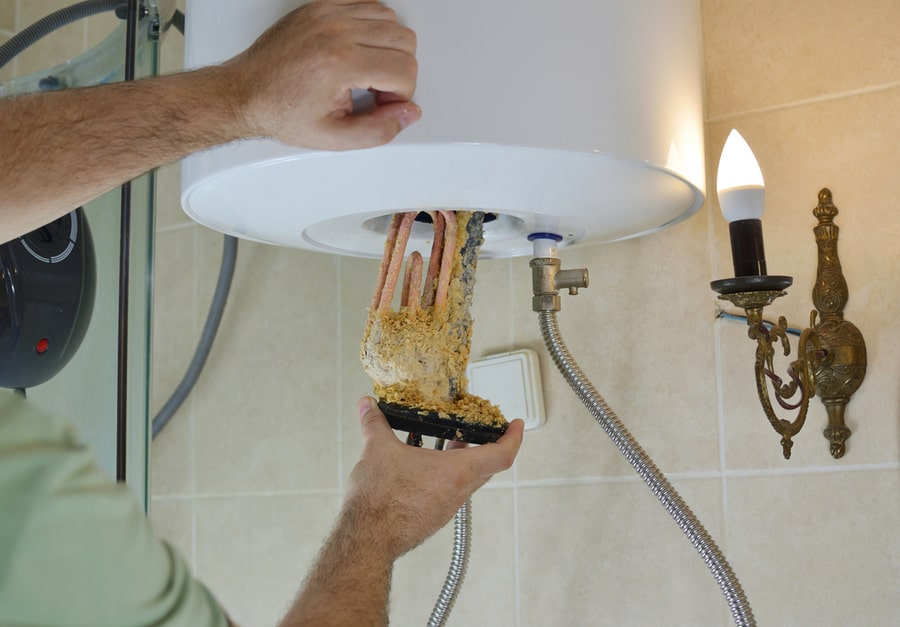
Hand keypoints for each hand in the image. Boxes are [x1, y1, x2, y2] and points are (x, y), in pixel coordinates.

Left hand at [228, 0, 420, 149]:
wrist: (245, 93)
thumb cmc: (281, 111)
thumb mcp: (334, 138)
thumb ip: (379, 130)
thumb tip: (409, 113)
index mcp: (341, 63)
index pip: (405, 69)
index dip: (400, 95)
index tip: (381, 104)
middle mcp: (336, 31)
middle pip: (404, 40)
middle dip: (398, 70)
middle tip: (375, 89)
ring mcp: (327, 13)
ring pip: (390, 18)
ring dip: (387, 47)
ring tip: (365, 69)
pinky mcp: (320, 6)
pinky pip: (367, 4)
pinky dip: (371, 26)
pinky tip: (356, 50)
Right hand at [345, 397, 523, 558]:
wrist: (367, 540)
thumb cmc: (380, 499)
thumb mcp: (377, 450)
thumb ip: (374, 423)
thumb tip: (367, 405)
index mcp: (457, 471)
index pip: (502, 455)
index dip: (514, 437)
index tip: (516, 424)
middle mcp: (458, 491)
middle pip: (486, 467)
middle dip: (485, 445)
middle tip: (479, 428)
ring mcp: (446, 507)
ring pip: (466, 480)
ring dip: (461, 461)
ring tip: (446, 443)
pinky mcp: (433, 518)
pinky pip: (449, 493)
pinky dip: (445, 477)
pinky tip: (422, 469)